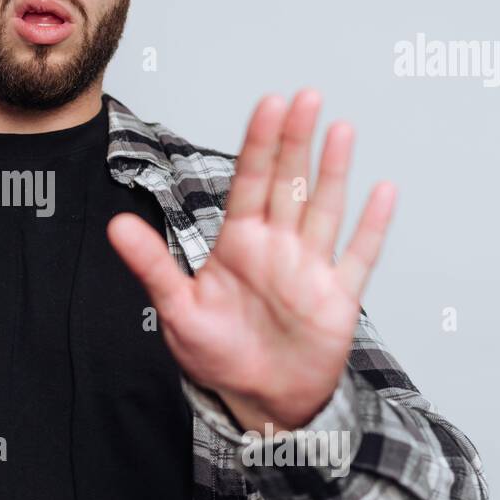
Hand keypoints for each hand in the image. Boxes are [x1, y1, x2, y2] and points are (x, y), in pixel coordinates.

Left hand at [107, 89, 394, 433]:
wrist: (256, 402)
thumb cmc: (216, 356)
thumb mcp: (177, 309)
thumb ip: (151, 264)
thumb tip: (115, 226)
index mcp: (238, 244)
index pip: (249, 182)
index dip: (259, 143)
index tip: (269, 104)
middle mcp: (276, 247)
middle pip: (289, 183)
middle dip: (296, 141)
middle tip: (306, 98)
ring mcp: (310, 268)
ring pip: (324, 208)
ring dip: (333, 171)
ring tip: (340, 129)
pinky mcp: (337, 297)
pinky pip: (359, 256)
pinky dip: (372, 226)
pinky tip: (384, 191)